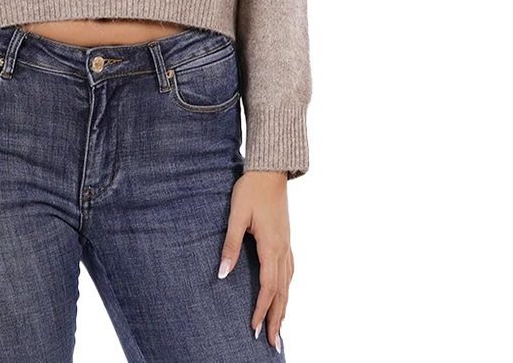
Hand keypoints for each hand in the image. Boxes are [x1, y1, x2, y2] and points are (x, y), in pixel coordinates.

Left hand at [218, 170, 292, 353]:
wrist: (270, 170)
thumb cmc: (251, 190)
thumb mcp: (236, 215)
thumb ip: (230, 244)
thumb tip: (222, 273)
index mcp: (271, 246)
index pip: (268, 287)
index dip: (262, 310)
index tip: (255, 328)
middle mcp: (283, 249)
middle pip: (282, 291)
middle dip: (278, 318)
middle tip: (274, 343)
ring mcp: (287, 244)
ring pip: (288, 283)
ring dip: (284, 306)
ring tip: (280, 326)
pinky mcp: (286, 238)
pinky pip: (290, 271)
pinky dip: (287, 288)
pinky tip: (284, 293)